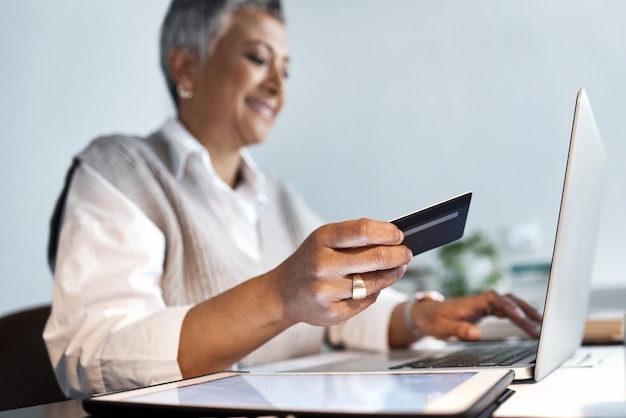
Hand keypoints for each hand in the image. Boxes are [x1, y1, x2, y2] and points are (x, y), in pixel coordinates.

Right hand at [275, 218, 412, 326]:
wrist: (283, 293)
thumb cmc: (311, 261)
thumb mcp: (324, 240)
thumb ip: (355, 237)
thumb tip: (394, 239)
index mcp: (321, 239)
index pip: (362, 230)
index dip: (387, 232)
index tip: (399, 235)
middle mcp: (322, 264)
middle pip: (375, 258)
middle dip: (398, 255)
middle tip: (406, 253)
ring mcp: (327, 291)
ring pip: (375, 283)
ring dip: (392, 275)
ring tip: (396, 268)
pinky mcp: (332, 312)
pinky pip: (366, 302)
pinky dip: (373, 293)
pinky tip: (372, 286)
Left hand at [412, 290, 542, 340]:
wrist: (424, 314)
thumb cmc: (432, 320)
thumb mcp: (443, 328)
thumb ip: (460, 330)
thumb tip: (478, 333)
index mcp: (472, 303)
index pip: (495, 300)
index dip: (509, 307)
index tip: (521, 318)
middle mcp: (480, 301)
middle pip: (507, 300)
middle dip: (525, 311)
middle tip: (541, 325)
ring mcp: (483, 305)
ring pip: (509, 304)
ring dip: (525, 312)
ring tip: (541, 324)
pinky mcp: (484, 310)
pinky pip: (505, 310)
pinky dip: (517, 315)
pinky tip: (527, 323)